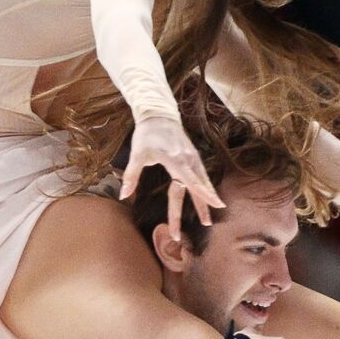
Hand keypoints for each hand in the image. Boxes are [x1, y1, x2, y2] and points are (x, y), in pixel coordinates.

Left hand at [120, 116, 224, 238]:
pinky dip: (205, 188)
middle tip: (207, 224)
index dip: (203, 194)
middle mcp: (188, 160)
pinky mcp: (193, 156)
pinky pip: (202, 175)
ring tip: (207, 218)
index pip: (192, 180)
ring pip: (203, 182)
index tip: (216, 205)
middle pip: (198, 186)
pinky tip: (207, 197)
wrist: (159, 114)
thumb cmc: (147, 134)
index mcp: (175, 160)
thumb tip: (123, 196)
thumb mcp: (137, 154)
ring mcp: (193, 158)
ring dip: (206, 199)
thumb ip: (131, 176)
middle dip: (203, 206)